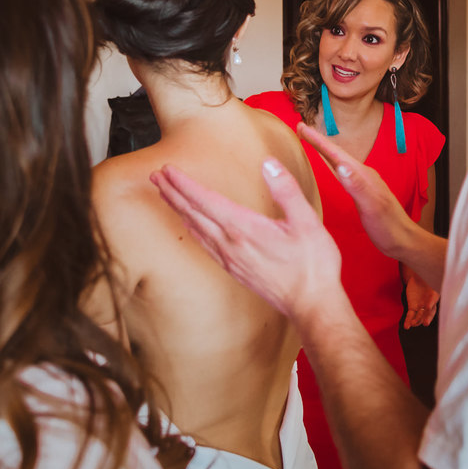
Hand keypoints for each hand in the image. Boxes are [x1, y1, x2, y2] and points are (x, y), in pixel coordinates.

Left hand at [150, 159, 341, 322]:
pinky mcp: (234, 270)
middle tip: (155, 178)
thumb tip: (268, 164)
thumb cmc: (312, 265)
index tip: (167, 170)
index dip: (183, 184)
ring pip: (196, 229)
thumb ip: (286, 190)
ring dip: (178, 210)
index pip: (204, 200)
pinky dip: (192, 230)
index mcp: (243, 228)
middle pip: (193, 214)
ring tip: (166, 195)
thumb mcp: (306, 221)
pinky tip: (190, 226)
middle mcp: (230, 244)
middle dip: (172, 193)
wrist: (311, 304)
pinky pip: (205, 245)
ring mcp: (230, 259)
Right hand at [297, 123, 415, 258]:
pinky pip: (343, 173)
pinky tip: (331, 167)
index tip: (301, 126)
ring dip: (325, 151)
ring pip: (339, 161)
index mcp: (362, 175)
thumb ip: (356, 186)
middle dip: (318, 140)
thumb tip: (340, 164)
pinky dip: (332, 164)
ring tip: (311, 142)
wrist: (404, 240)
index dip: (318, 140)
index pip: (336, 153)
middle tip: (301, 128)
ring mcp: (363, 183)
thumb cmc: (388, 227)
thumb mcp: (371, 206)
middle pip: (336, 153)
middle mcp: (363, 175)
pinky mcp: (362, 192)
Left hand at [403, 268, 438, 328]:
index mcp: (435, 296)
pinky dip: (408, 321)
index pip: (434, 301)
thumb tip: (437, 272)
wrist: (419, 277)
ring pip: (419, 316)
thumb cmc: (427, 277)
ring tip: (412, 325)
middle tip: (425, 323)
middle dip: (427, 318)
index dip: (431, 303)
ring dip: (416, 321)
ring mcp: (421, 307)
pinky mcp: (413, 307)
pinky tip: (406, 326)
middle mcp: (429, 304)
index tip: (428, 306)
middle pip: (429, 312)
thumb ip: (430, 278)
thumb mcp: (429, 276)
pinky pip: (410, 316)